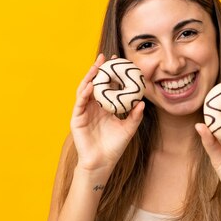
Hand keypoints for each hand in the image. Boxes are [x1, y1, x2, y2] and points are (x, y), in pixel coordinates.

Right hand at [70, 54, 144, 174]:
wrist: (102, 163)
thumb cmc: (114, 147)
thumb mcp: (128, 129)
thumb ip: (135, 116)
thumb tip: (143, 103)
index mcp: (105, 107)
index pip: (107, 86)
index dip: (112, 73)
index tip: (119, 61)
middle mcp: (93, 107)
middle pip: (95, 84)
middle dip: (99, 70)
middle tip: (106, 57)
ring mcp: (84, 112)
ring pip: (85, 89)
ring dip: (90, 77)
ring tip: (96, 66)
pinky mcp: (77, 119)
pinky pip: (80, 103)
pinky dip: (85, 93)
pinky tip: (91, 86)